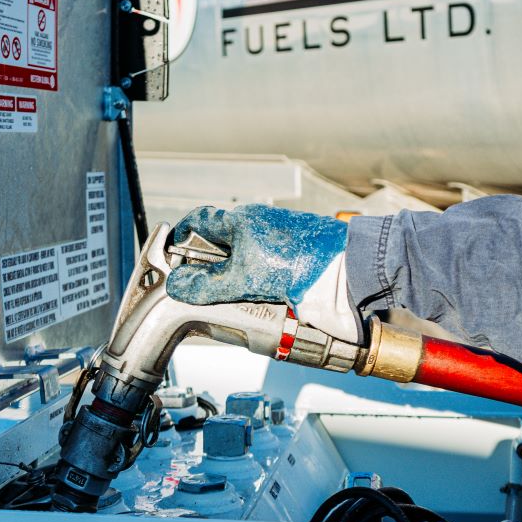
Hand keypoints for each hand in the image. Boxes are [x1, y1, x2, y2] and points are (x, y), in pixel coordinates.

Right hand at [165, 205, 360, 341]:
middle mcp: (257, 224)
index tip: (172, 261)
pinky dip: (257, 282)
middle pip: (219, 244)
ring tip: (233, 301)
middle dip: (207, 269)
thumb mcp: (244, 280)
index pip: (198, 221)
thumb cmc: (301, 264)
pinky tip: (261, 299)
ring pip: (242, 258)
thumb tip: (178, 285)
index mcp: (240, 221)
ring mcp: (277, 237)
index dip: (181, 239)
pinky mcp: (294, 252)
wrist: (350, 270)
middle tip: (201, 292)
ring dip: (233, 279)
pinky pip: (265, 266)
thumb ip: (208, 284)